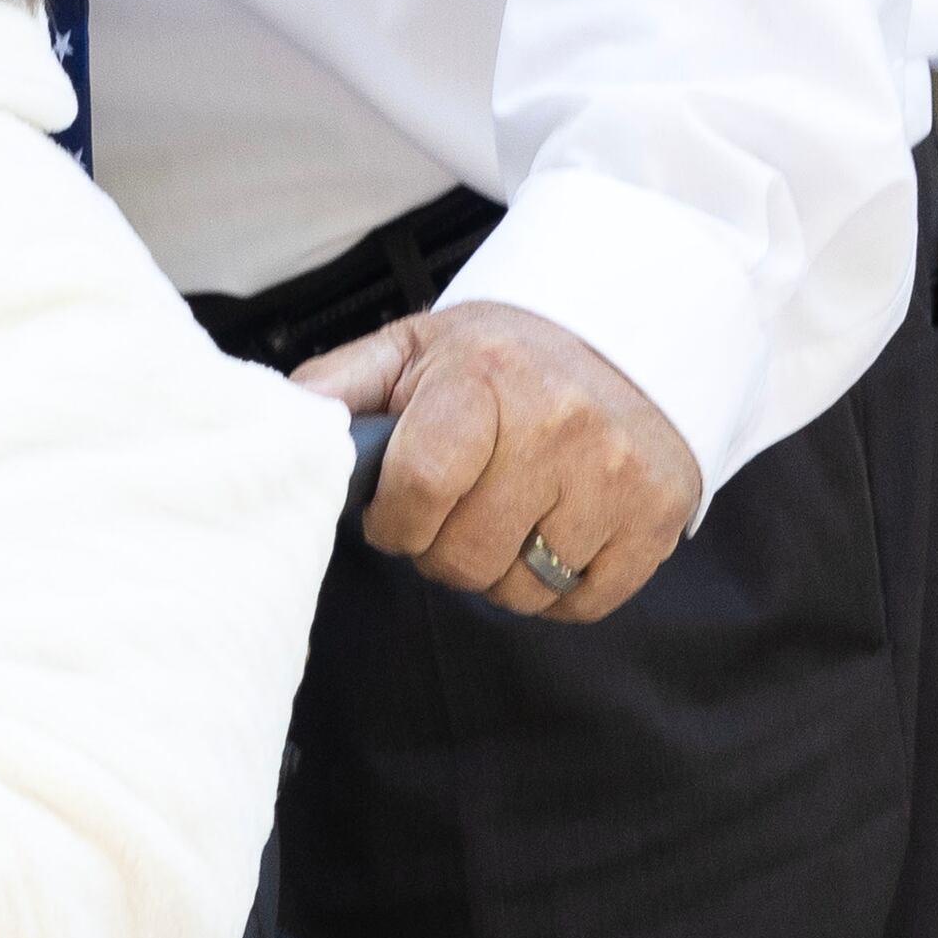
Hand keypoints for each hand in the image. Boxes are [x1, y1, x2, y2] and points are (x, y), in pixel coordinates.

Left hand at [300, 303, 705, 621]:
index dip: (392, 521)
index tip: (394, 512)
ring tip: (500, 523)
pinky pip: (585, 603)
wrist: (629, 334)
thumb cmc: (502, 355)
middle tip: (450, 516)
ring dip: (495, 574)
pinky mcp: (661, 515)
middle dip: (439, 551)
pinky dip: (555, 592)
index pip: (418, 490)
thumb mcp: (413, 349)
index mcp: (484, 379)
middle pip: (465, 555)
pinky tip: (546, 542)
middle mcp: (559, 426)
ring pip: (521, 590)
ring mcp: (616, 475)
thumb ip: (336, 388)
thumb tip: (276, 428)